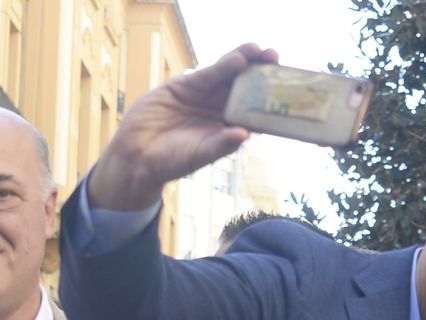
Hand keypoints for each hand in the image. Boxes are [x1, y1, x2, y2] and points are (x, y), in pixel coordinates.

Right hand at [88, 43, 279, 210]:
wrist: (137, 155)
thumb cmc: (173, 161)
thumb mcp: (200, 154)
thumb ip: (221, 144)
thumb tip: (243, 134)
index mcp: (229, 126)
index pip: (256, 110)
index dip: (271, 98)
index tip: (288, 89)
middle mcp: (219, 109)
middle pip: (246, 87)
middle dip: (261, 72)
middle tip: (277, 59)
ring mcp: (203, 96)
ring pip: (228, 76)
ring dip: (244, 62)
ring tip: (261, 51)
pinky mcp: (184, 86)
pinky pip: (207, 75)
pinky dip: (221, 67)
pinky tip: (237, 60)